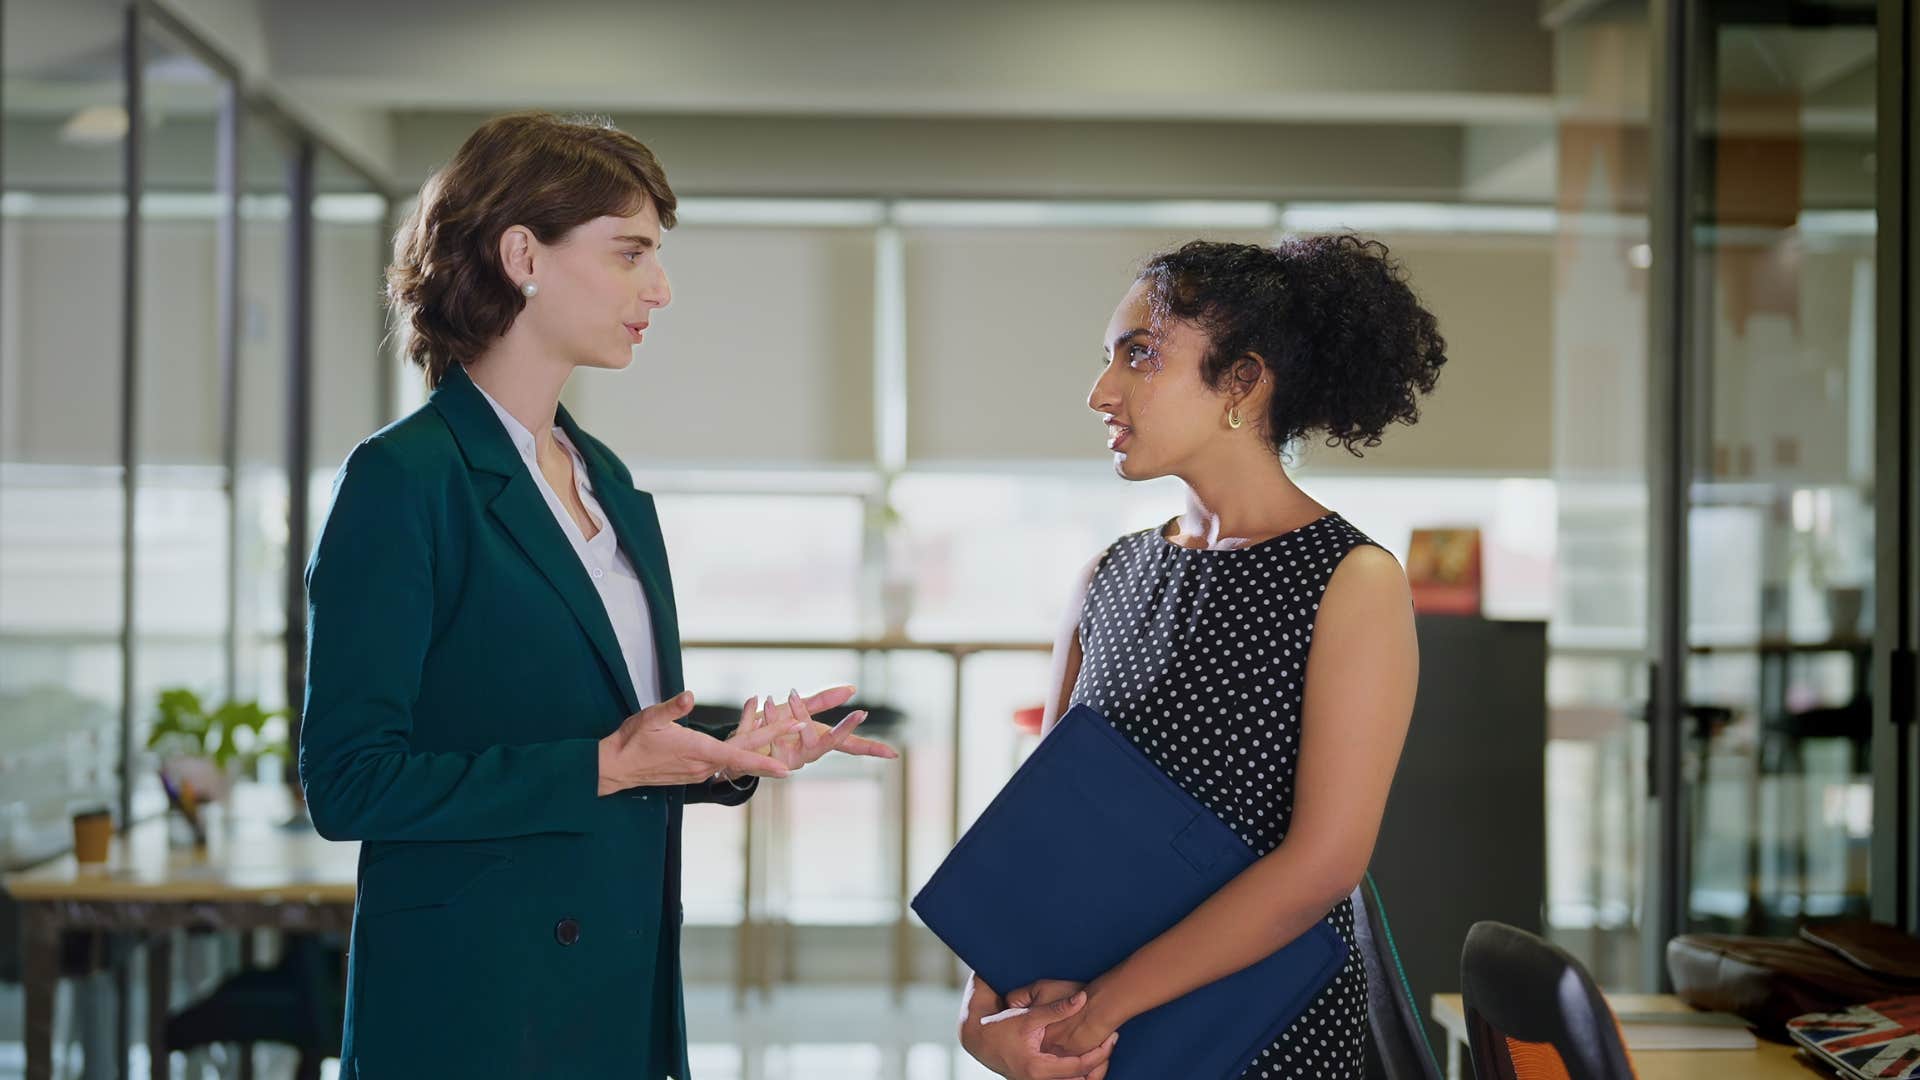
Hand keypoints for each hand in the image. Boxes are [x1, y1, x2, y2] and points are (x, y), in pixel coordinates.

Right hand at [597, 691, 797, 795]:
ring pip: (737, 756)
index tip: (788, 767)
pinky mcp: (695, 771)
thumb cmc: (632, 740)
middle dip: (775, 740)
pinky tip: (751, 737)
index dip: (765, 760)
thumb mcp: (650, 717)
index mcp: (698, 752)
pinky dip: (741, 748)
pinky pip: (725, 760)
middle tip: (801, 725)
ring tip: (783, 723)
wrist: (616, 767)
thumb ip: (671, 708)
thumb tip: (689, 695)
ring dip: (759, 743)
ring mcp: (700, 770)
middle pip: (746, 753)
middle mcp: (704, 765)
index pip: (738, 757)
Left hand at [717, 685, 898, 780]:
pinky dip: (752, 716)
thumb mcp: (802, 710)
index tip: (869, 716)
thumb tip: (852, 688)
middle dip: (834, 727)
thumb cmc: (777, 727)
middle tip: (850, 710)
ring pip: (785, 744)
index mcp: (818, 744)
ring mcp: (782, 760)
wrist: (745, 744)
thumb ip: (824, 701)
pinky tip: (754, 699)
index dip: (868, 744)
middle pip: (823, 744)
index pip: (849, 745)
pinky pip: (756, 738)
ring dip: (780, 720)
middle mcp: (804, 756)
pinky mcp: (758, 760)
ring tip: (779, 696)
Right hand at [958, 972, 1116, 1079]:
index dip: (1099, 1053)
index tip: (1112, 1038)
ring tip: (1103, 1049)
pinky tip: (1087, 1055)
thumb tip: (1083, 998)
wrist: (976, 1039)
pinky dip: (1077, 1071)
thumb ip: (1057, 1009)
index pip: (1080, 1067)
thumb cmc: (1000, 1027)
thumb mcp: (1029, 1016)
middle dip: (1098, 1064)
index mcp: (1039, 1068)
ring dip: (1089, 1069)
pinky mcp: (1037, 1079)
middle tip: (1112, 1043)